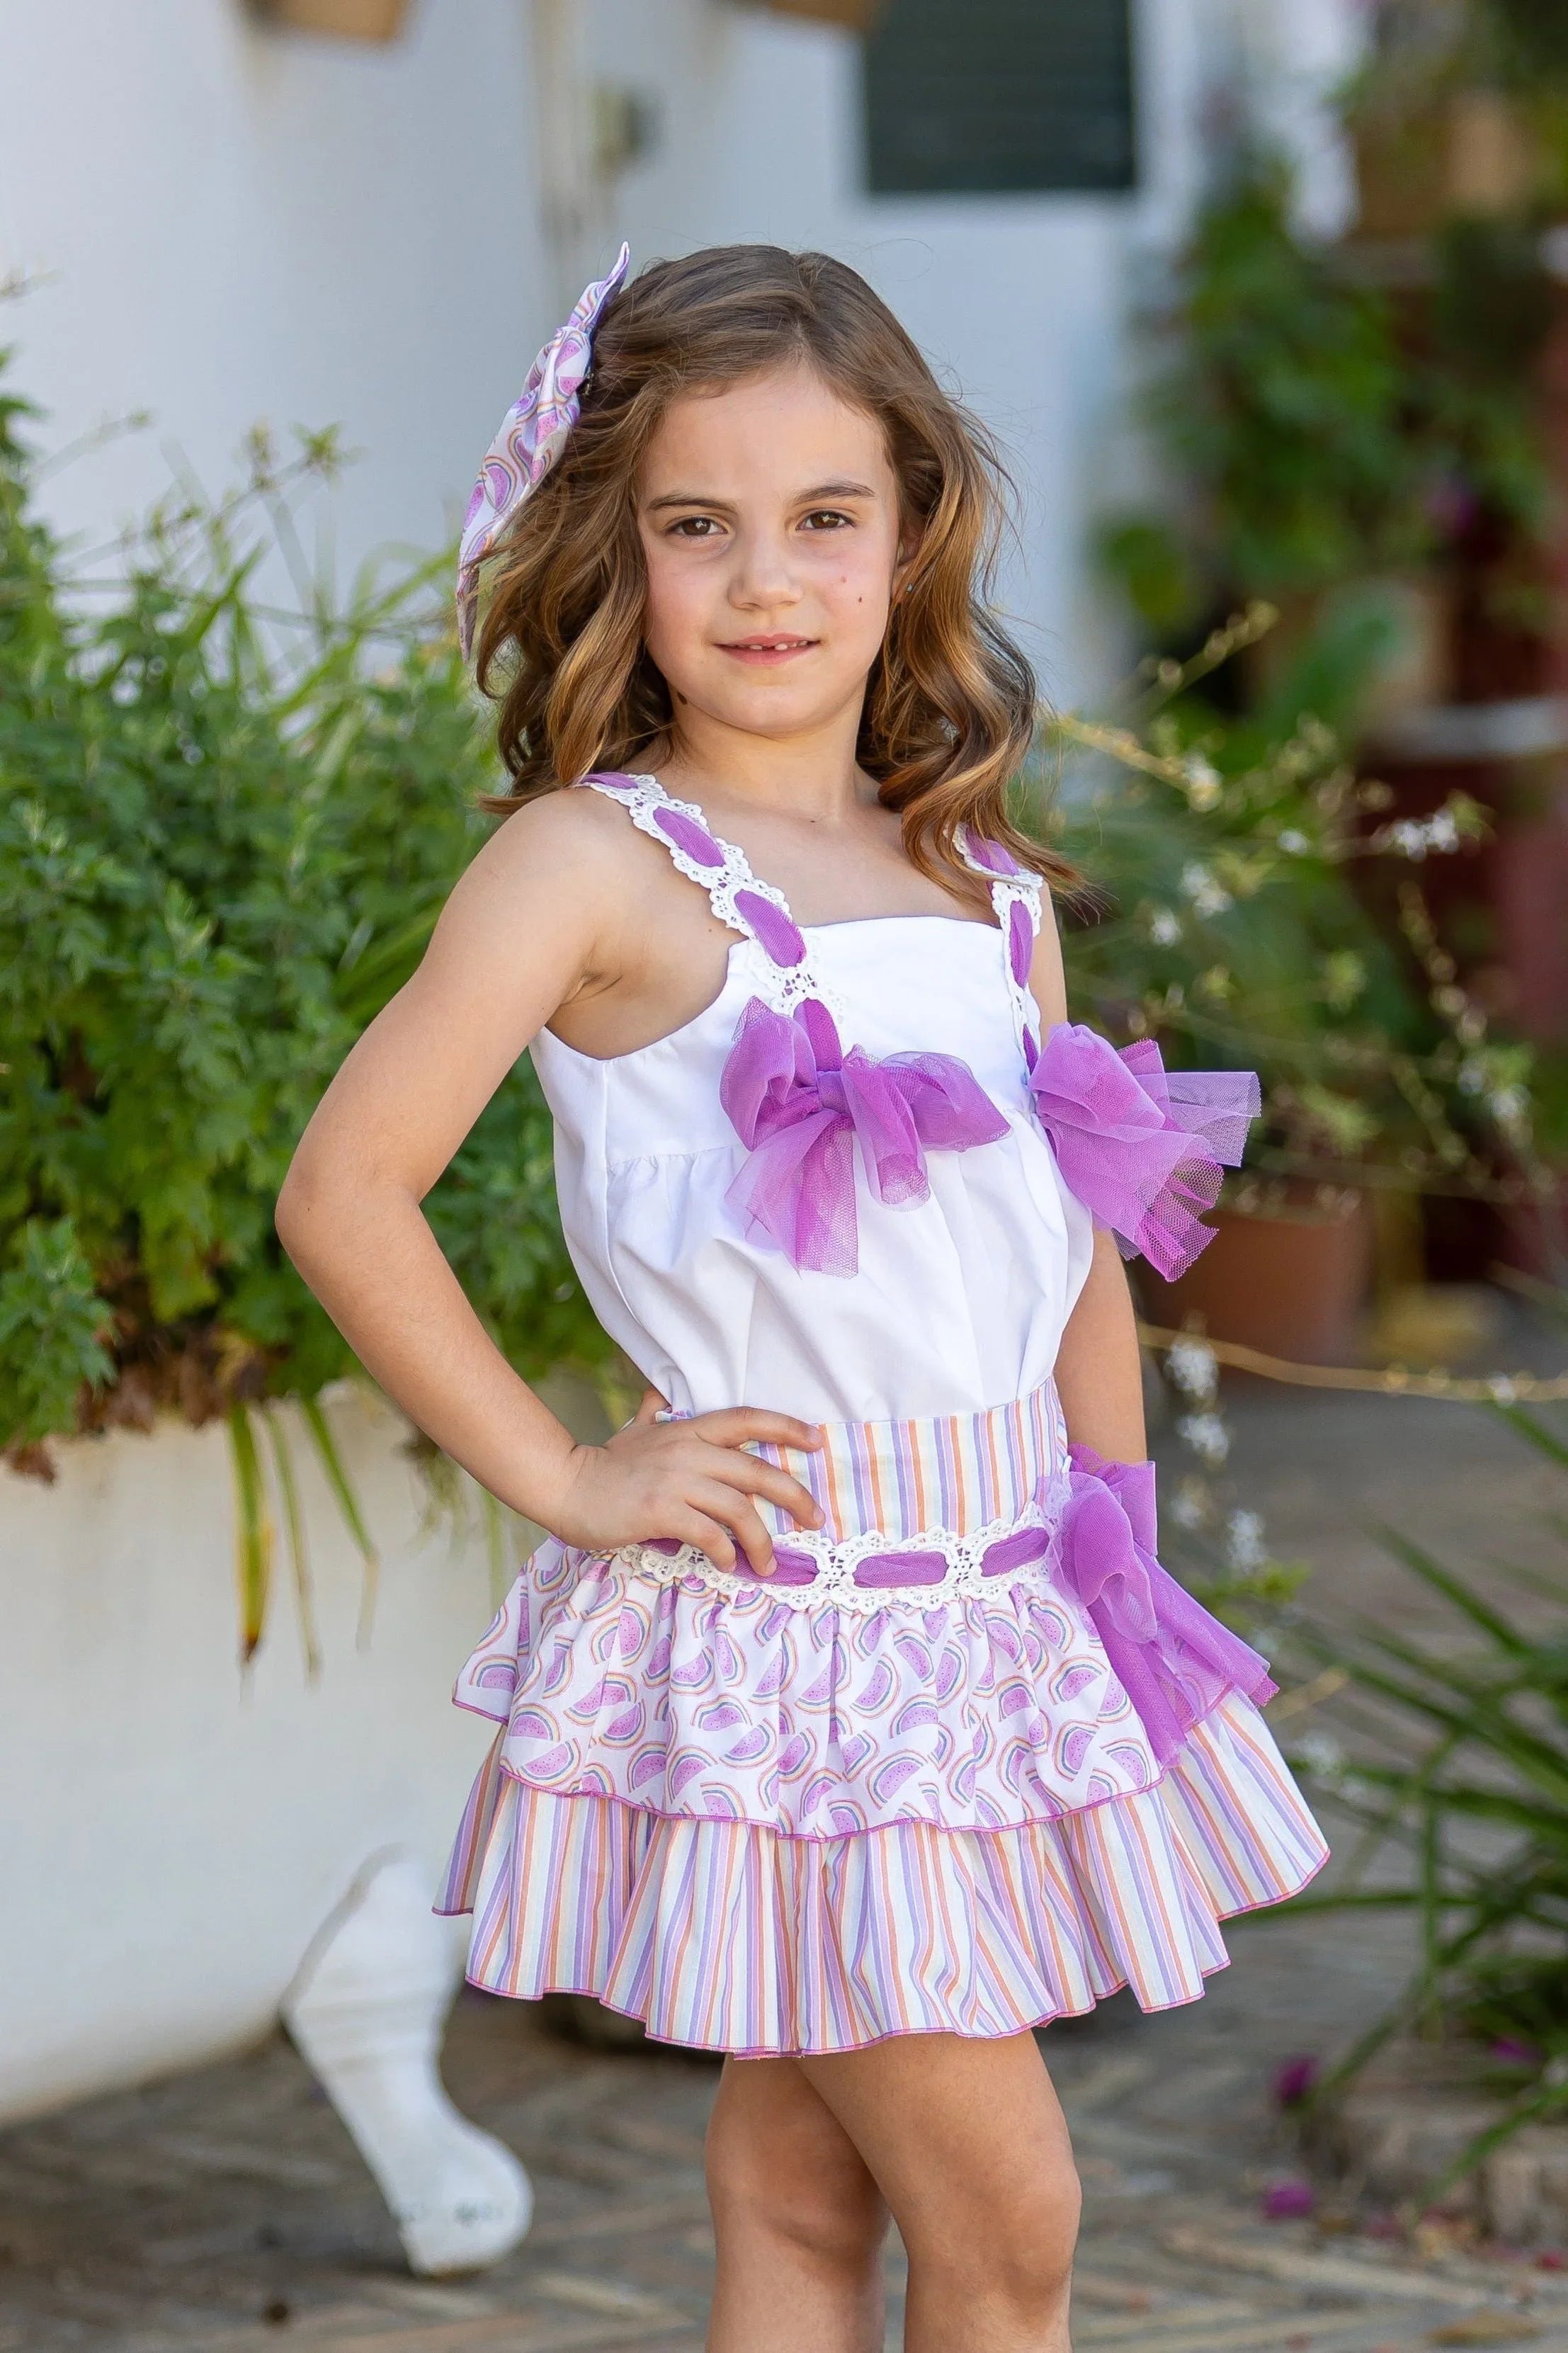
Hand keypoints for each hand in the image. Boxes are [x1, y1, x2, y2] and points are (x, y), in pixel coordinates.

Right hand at [551, 1387, 825, 1575]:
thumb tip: (663, 1391)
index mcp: (689, 1429)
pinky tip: (729, 1566)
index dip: (785, 1427)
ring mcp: (675, 1481)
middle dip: (794, 1496)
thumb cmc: (606, 1464)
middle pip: (757, 1471)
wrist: (566, 1486)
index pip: (747, 1419)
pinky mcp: (661, 1511)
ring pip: (738, 1509)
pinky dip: (726, 1554)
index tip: (816, 1441)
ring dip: (761, 1541)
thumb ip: (657, 1411)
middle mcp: (688, 1450)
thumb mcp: (636, 1429)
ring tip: (767, 1562)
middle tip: (816, 1517)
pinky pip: (709, 1536)